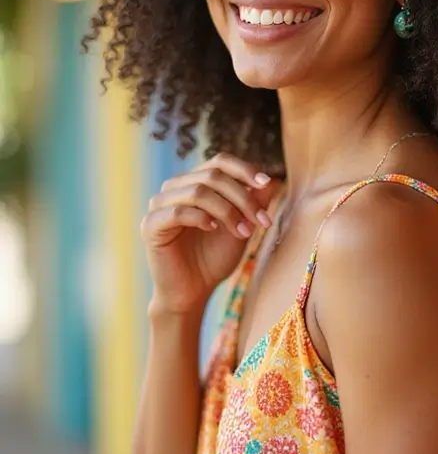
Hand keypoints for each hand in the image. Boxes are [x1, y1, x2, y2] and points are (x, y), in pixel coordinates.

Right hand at [141, 153, 275, 314]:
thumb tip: (271, 179)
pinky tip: (214, 230)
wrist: (193, 292)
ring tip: (243, 232)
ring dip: (227, 210)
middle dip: (243, 197)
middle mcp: (175, 188)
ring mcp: (160, 204)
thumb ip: (252, 203)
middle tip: (262, 221)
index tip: (267, 184)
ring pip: (198, 191)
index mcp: (195, 183)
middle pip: (212, 175)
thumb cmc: (214, 258)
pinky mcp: (151, 225)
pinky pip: (178, 211)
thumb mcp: (241, 226)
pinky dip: (201, 218)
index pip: (219, 162)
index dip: (245, 169)